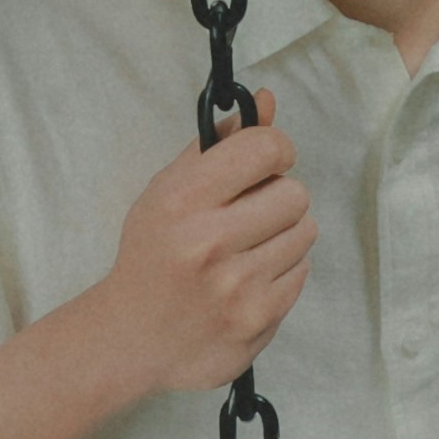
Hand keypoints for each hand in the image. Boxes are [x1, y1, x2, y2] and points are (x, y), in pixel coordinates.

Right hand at [91, 117, 314, 397]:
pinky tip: (248, 279)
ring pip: (305, 232)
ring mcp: (236, 286)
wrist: (132, 338)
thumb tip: (268, 100)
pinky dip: (282, 272)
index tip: (266, 162)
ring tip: (247, 249)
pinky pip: (302, 273)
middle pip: (295, 193)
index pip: (265, 148)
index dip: (275, 150)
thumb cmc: (153, 254)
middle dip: (278, 198)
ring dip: (283, 235)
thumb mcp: (169, 190)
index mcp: (181, 200)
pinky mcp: (258, 320)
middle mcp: (208, 242)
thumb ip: (220, 144)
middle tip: (250, 215)